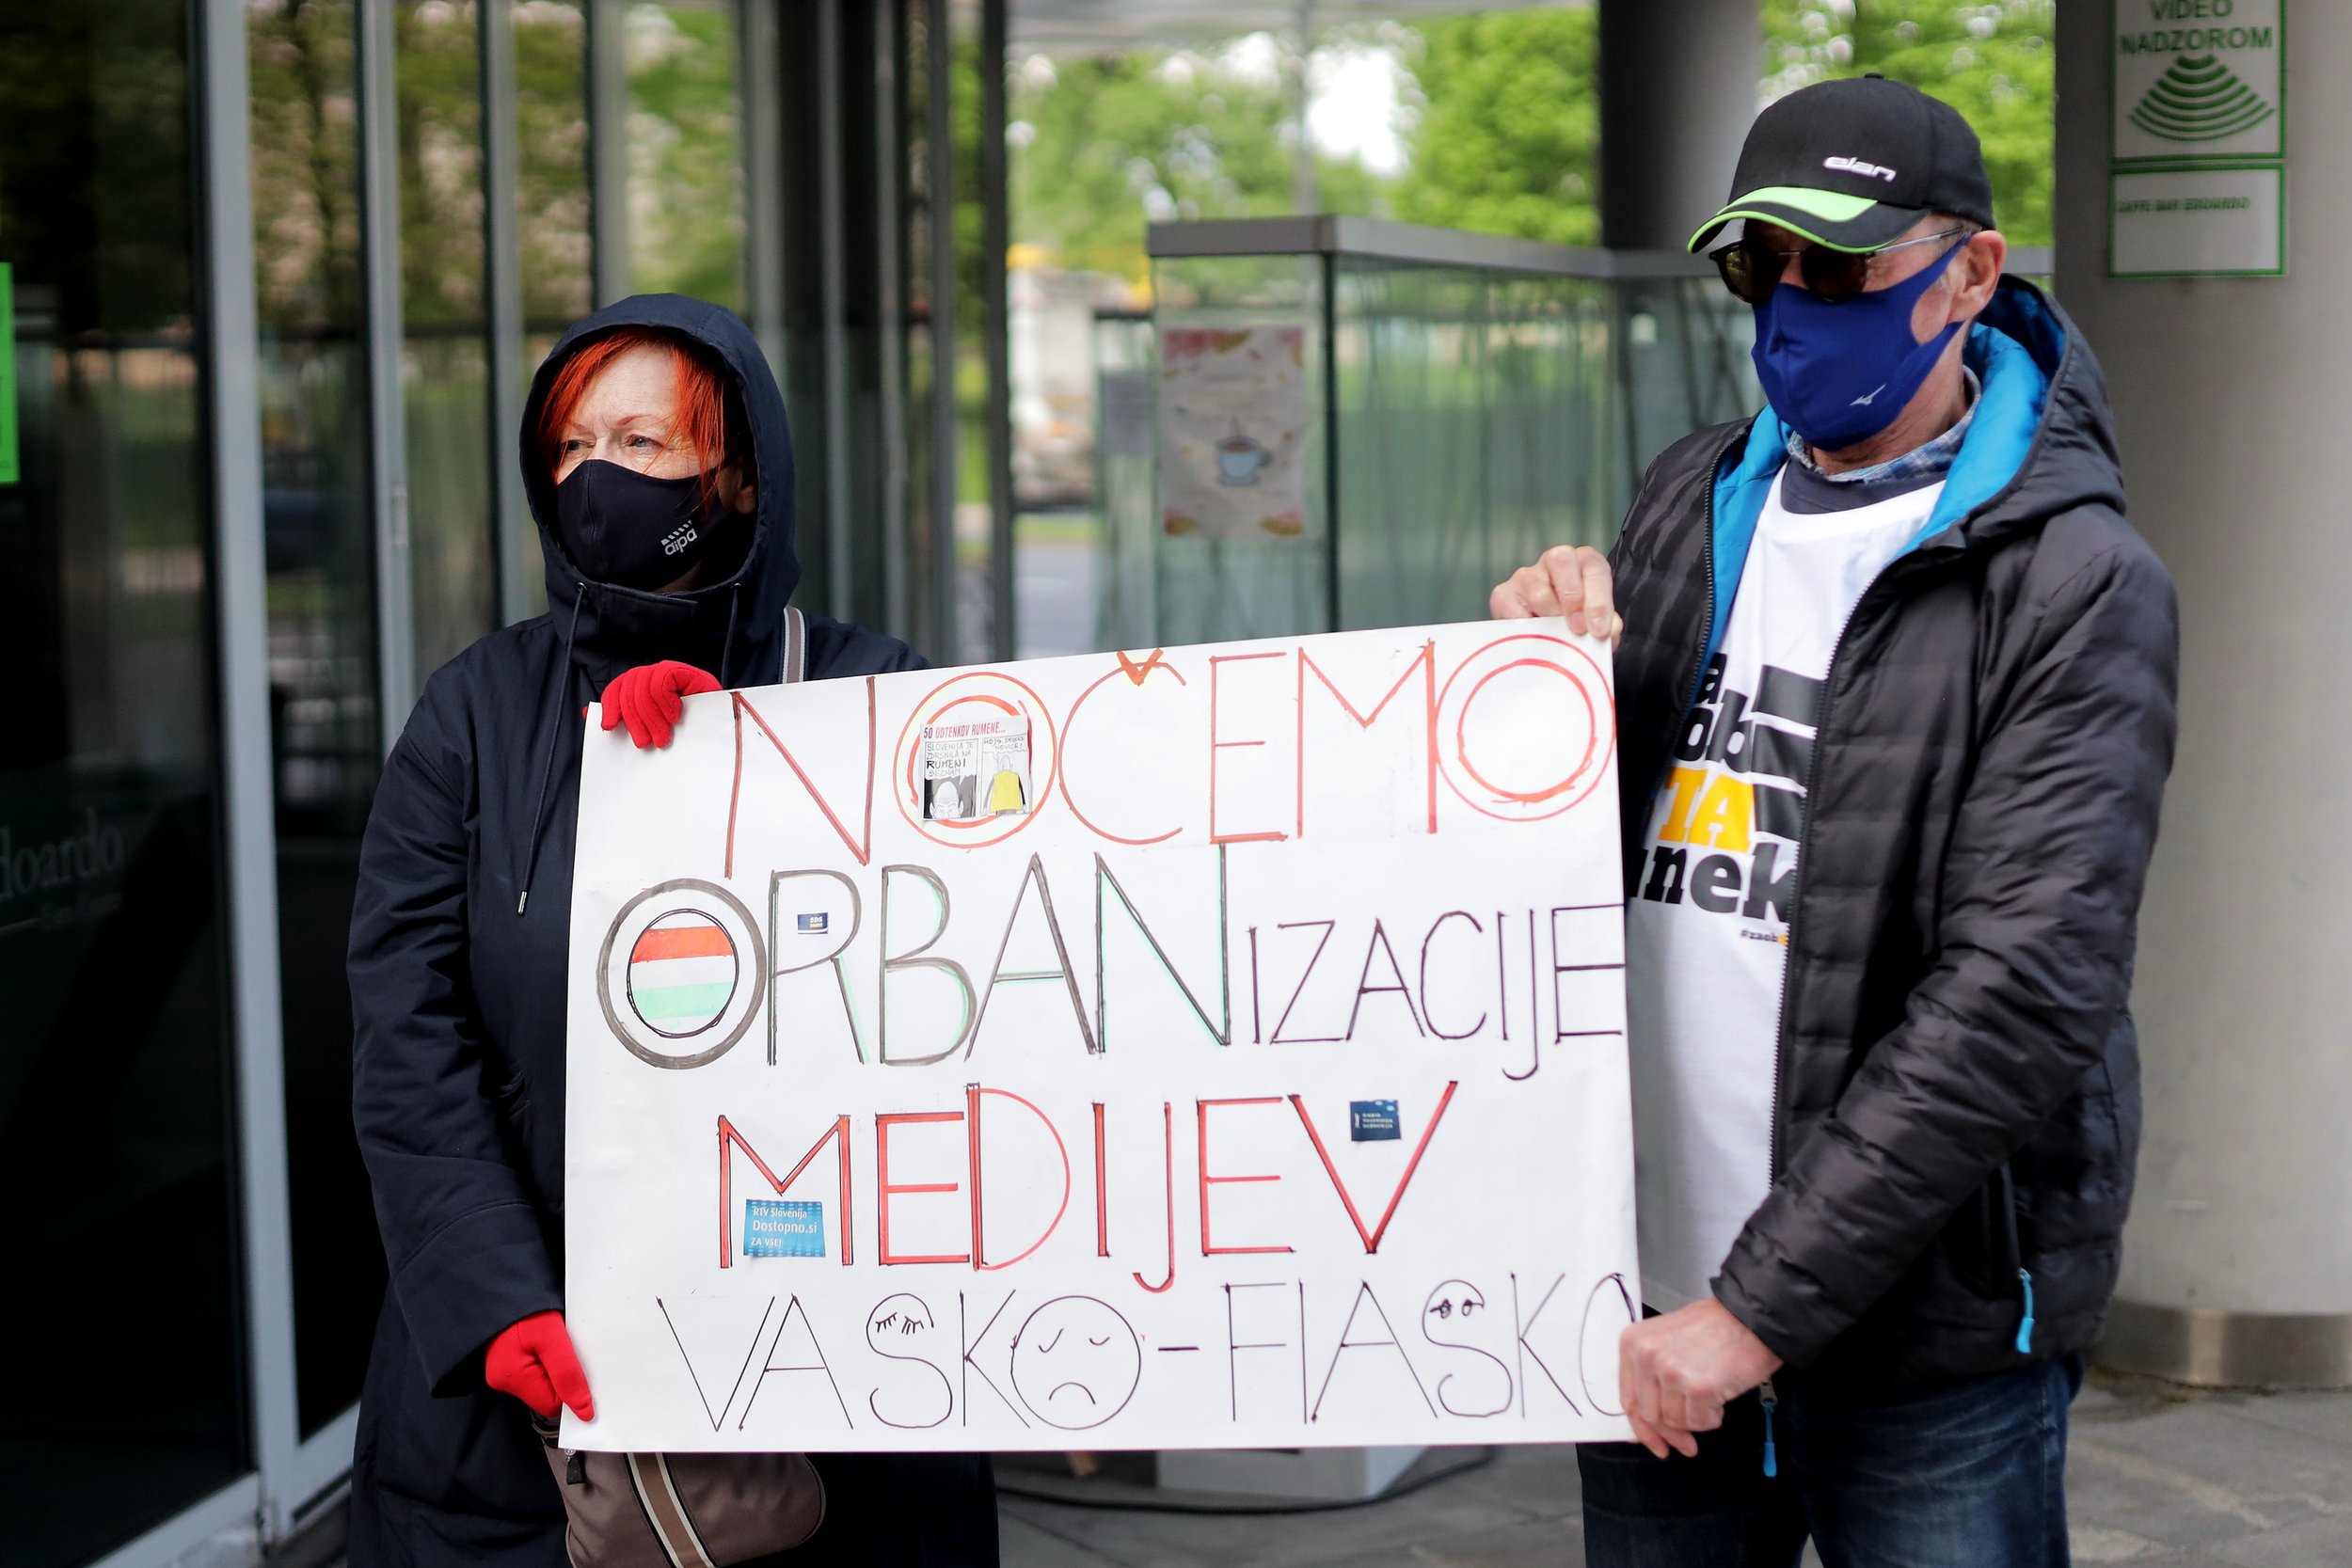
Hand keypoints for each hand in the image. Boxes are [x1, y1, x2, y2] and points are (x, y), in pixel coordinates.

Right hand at [485, 1309, 594, 1420]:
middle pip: (548, 1393)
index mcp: (512, 1380)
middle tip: (570, 1347)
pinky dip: (549, 1355)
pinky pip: (537, 1366)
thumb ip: (567, 1374)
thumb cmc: (524, 1306)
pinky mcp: (510, 1356)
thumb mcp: (551, 1337)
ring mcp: (505, 1368)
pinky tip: (550, 1339)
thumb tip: (584, 1411)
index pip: (552, 1405)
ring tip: (558, 1339)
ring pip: (544, 1379)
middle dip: (564, 1375)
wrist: (503, 1282)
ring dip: (557, 1364)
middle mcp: (504, 1380)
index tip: (581, 1367)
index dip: (570, 1390)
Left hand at [600, 660, 721, 748]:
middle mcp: (657, 676)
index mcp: (645, 687)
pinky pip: (663, 677)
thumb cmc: (687, 738)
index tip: (610, 727)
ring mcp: (674, 673)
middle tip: (644, 743)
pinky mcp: (688, 674)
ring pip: (644, 683)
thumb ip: (624, 719)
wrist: (725, 735)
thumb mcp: (651, 730)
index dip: (611, 704)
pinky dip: (665, 700)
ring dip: (651, 716)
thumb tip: (588, 714)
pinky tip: (675, 716)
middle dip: (634, 718)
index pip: (620, 686)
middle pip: (630, 685)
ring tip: (662, 738)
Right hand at [1490, 544, 1620, 643]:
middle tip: (1577, 628)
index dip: (1598, 599)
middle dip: (1572, 595)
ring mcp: (1526, 575)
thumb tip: (1610, 628)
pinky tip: (1533, 639)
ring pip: (1537, 589)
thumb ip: (1607, 626)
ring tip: (1556, 638)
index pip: (1594, 568)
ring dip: (1549, 617)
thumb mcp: (1596, 626)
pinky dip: (1524, 627)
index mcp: (1583, 563)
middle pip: (1560, 559)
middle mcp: (1555, 561)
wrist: (1547, 643)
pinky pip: (1511, 608)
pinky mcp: (1503, 594)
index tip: (1599, 630)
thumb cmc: (1576, 628)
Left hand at [1618, 1298, 1780, 1458]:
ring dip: (1695, 1420)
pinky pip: (1699, 1422)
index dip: (1642, 1429)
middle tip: (1688, 1443)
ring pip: (1674, 1421)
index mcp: (1633, 1343)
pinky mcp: (1698, 1387)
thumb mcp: (1668, 1341)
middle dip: (1671, 1433)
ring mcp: (1671, 1371)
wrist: (1753, 1319)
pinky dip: (1712, 1418)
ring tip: (1711, 1398)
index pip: (1628, 1399)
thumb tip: (1646, 1424)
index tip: (1656, 1444)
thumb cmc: (1716, 1327)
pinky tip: (1720, 1399)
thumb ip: (1651, 1376)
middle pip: (1650, 1415)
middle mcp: (1646, 1355)